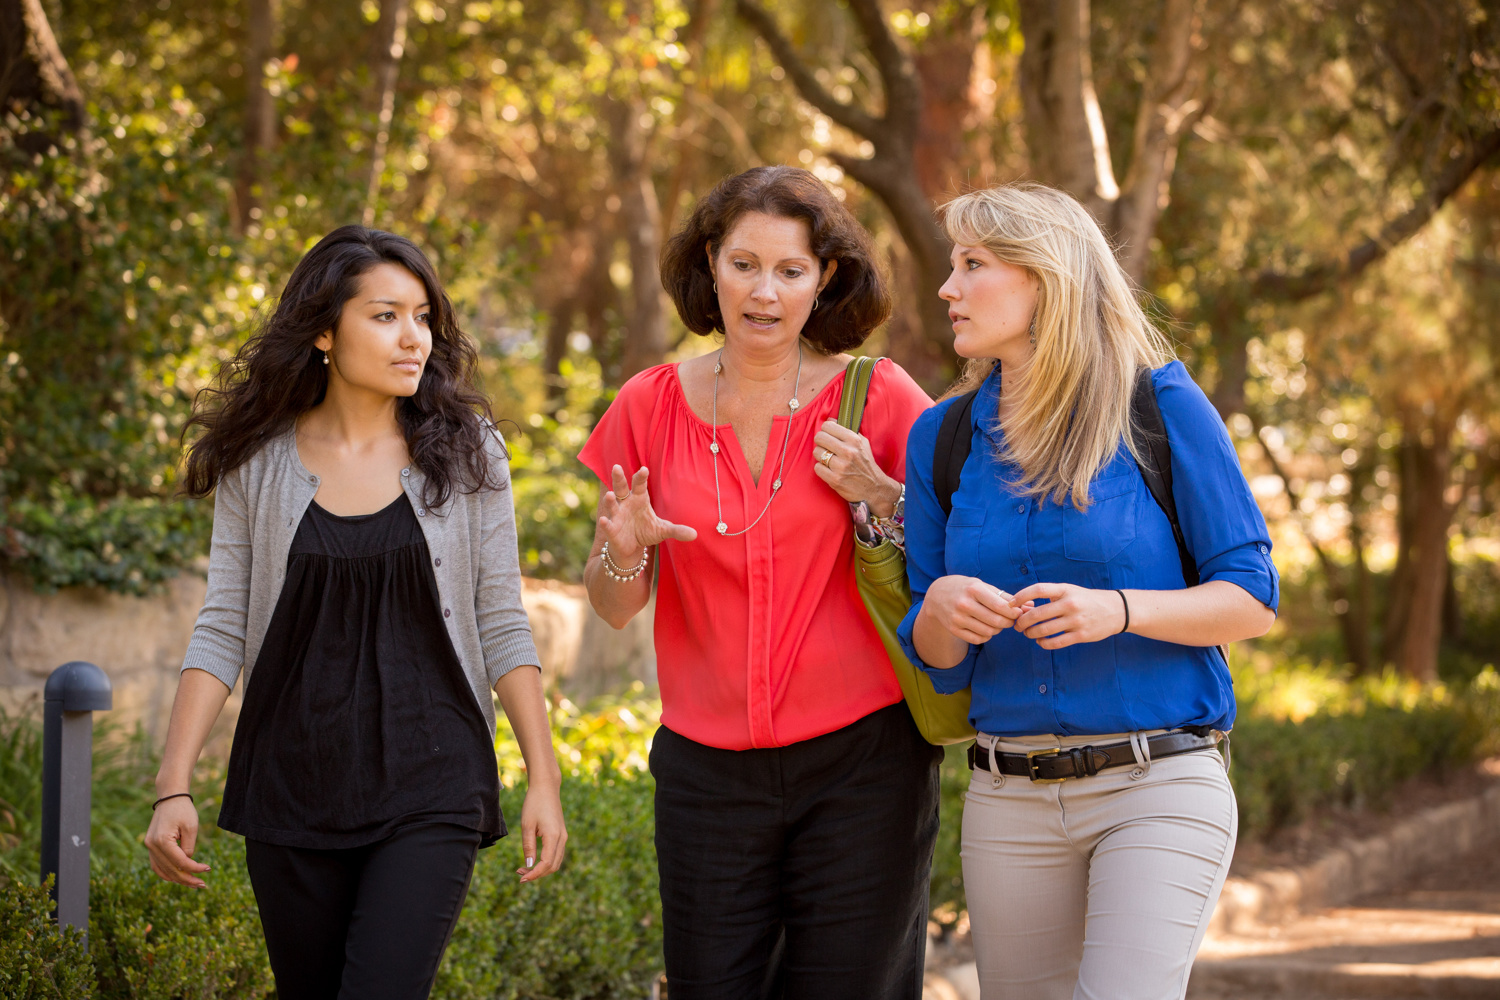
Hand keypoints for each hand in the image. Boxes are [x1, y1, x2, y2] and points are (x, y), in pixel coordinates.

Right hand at [144, 797, 211, 887]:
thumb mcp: (191, 827)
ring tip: (193, 884)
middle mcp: (152, 846)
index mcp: (162, 841)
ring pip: (162, 870)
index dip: (194, 868)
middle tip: (203, 885)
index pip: (180, 862)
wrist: (170, 797)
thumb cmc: (183, 810)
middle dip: (187, 878)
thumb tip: (187, 863)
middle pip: (170, 869)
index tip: (208, 869)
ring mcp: (149, 847)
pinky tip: (178, 878)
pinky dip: (166, 873)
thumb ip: (189, 847)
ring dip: (177, 879)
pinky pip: (156, 865)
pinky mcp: (150, 846)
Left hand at [516, 782, 566, 882]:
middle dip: (537, 874)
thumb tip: (528, 865)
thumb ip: (528, 846)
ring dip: (542, 869)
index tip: (521, 878)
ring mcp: (563, 836)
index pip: (546, 864)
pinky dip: (546, 862)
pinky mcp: (561, 834)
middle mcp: (562, 838)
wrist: (546, 787)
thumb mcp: (527, 825)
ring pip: (556, 862)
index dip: (534, 874)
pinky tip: (534, 860)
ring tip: (524, 868)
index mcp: (553, 836)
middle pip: (553, 866)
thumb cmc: (534, 803)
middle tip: (520, 873)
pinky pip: (556, 854)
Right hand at [597, 465, 697, 560]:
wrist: (632, 548)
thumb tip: (695, 534)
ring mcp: (617, 516)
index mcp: (639, 498)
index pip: (640, 485)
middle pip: (621, 487)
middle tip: (617, 467)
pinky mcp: (612, 530)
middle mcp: (626, 504)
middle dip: (619, 478)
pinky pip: (608, 525)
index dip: (641, 477)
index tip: (644, 469)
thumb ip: (677, 530)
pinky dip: (605, 523)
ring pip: (612, 504)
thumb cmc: (646, 531)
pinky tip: (604, 520)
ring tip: (610, 495)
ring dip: (610, 500)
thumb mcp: (663, 530)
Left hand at [812, 420, 900, 515]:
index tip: (827, 435)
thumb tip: (830, 420)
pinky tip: (829, 470)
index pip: (828, 426)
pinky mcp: (835, 479)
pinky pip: (817, 468)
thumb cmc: (866, 465)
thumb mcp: (863, 443)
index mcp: (854, 440)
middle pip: (820, 437)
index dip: (825, 430)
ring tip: (829, 460)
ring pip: (817, 452)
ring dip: (821, 456)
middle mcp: (848, 451)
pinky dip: (821, 469)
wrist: (874, 488)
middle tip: (825, 447)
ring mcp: (841, 466)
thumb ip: (847, 431)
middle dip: (821, 442)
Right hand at [922, 575, 1022, 644]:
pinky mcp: (954, 629)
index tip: (1018, 612)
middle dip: (1008, 622)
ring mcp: (957, 618)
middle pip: (996, 621)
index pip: (1000, 606)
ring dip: (998, 629)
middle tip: (1010, 620)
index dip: (1014, 612)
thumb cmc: (966, 588)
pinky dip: (986, 636)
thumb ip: (1005, 596)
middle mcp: (964, 604)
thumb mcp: (982, 586)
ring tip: (997, 622)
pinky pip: (978, 639)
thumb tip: (1030, 606)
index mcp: (973, 589)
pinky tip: (986, 628)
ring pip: (988, 632)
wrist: (937, 595)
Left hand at [1010, 583, 1127, 648]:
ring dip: (1031, 633)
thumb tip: (1024, 607)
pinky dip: (1044, 643)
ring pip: (1044, 630)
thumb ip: (1050, 597)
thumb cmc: (1086, 600)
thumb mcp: (1070, 591)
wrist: (1116, 610)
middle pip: (1037, 614)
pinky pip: (1056, 642)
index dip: (1021, 596)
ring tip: (1028, 633)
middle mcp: (1070, 604)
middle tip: (1017, 625)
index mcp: (1065, 590)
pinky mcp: (1081, 635)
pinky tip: (1040, 641)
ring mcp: (1076, 620)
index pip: (1038, 590)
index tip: (1010, 604)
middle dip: (1022, 621)